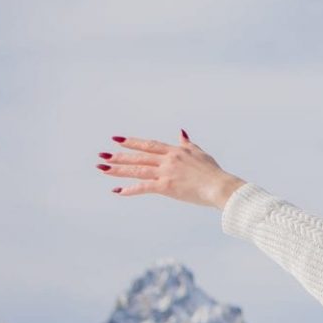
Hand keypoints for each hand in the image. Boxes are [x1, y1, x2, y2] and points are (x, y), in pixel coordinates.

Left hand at [97, 128, 244, 208]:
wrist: (220, 186)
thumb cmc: (213, 172)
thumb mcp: (200, 153)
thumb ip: (188, 143)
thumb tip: (181, 132)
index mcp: (175, 151)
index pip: (149, 145)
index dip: (132, 142)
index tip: (117, 139)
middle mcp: (168, 160)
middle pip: (139, 157)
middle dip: (119, 155)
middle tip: (102, 155)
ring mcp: (166, 173)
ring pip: (137, 170)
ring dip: (118, 170)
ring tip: (102, 168)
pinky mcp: (166, 187)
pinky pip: (144, 187)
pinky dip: (130, 190)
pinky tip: (118, 191)